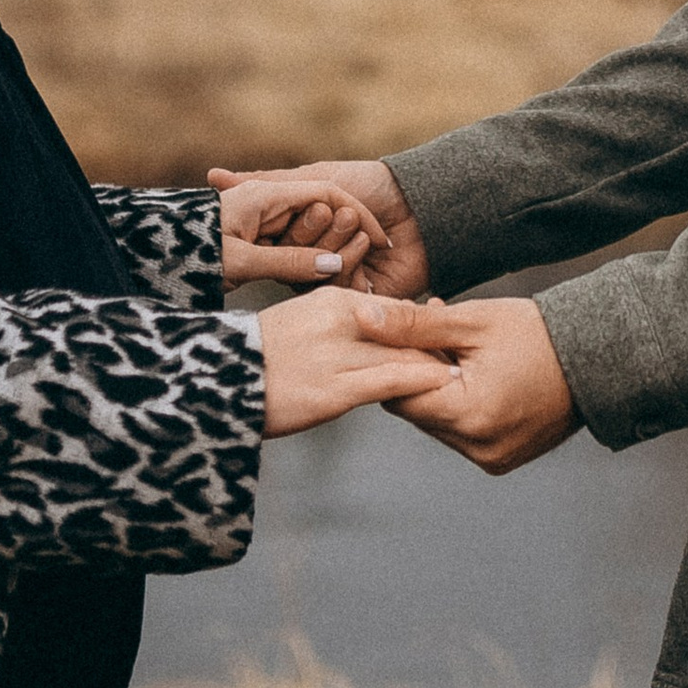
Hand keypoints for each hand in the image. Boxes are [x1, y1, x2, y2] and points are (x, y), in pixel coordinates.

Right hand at [216, 171, 391, 286]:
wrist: (418, 202)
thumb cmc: (368, 183)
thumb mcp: (314, 177)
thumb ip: (265, 182)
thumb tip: (212, 176)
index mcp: (296, 237)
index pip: (272, 243)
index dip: (287, 226)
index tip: (309, 206)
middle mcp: (311, 263)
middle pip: (292, 261)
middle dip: (315, 233)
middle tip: (338, 213)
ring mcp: (334, 282)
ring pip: (315, 275)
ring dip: (338, 244)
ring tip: (359, 225)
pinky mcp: (357, 299)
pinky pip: (339, 289)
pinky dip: (355, 262)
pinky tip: (372, 244)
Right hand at [254, 287, 458, 436]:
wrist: (220, 383)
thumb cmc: (256, 357)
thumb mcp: (299, 323)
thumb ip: (334, 324)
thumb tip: (363, 332)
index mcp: (330, 298)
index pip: (390, 309)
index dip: (420, 323)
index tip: (444, 332)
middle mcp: (340, 319)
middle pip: (403, 329)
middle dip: (435, 342)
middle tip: (466, 352)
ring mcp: (339, 354)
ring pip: (403, 353)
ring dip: (435, 362)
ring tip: (466, 369)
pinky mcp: (336, 389)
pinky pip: (391, 380)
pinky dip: (423, 380)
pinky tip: (445, 383)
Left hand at [379, 296, 579, 475]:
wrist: (594, 357)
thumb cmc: (534, 334)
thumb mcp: (471, 322)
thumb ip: (413, 325)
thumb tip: (364, 318)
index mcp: (468, 415)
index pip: (400, 396)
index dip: (396, 363)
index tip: (403, 334)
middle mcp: (478, 447)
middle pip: (419, 411)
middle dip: (418, 373)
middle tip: (431, 332)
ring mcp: (492, 457)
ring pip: (439, 422)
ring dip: (439, 389)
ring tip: (457, 349)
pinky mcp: (503, 459)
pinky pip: (463, 433)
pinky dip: (461, 405)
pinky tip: (474, 372)